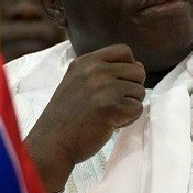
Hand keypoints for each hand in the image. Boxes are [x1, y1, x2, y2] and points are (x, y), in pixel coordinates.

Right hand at [25, 43, 145, 192]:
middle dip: (131, 88)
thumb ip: (101, 70)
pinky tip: (109, 124)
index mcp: (87, 61)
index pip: (125, 51)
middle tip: (113, 103)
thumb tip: (137, 66)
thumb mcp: (77, 80)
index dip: (128, 67)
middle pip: (137, 71)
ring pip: (140, 91)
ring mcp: (104, 87)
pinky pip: (137, 109)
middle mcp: (96, 70)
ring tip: (108, 115)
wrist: (52, 142)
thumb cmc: (66, 115)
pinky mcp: (111, 107)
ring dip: (129, 106)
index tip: (118, 83)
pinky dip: (128, 120)